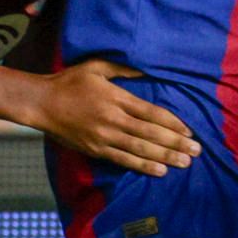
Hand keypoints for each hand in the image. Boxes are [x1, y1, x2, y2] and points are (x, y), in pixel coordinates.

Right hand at [36, 58, 201, 175]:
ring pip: (141, 148)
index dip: (173, 123)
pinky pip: (123, 159)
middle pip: (151, 133)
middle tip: (197, 151)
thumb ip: (123, 68)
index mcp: (116, 98)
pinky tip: (160, 170)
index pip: (152, 113)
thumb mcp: (96, 67)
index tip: (189, 131)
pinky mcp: (95, 149)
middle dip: (176, 143)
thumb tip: (148, 69)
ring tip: (185, 163)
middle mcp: (113, 119)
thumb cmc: (69, 82)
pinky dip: (143, 165)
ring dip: (165, 156)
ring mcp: (104, 136)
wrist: (41, 103)